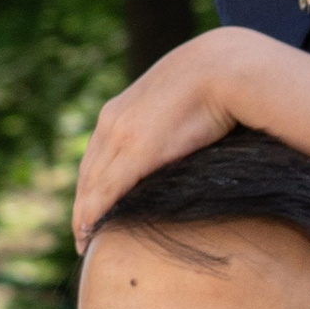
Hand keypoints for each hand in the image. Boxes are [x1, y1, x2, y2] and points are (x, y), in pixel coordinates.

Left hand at [70, 29, 269, 249]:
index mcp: (120, 109)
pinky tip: (88, 232)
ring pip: (89, 185)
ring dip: (83, 215)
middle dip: (82, 203)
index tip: (89, 207)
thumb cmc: (217, 82)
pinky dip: (92, 214)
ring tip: (84, 241)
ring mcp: (120, 135)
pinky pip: (105, 191)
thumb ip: (171, 122)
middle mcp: (111, 121)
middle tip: (82, 234)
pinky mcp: (136, 151)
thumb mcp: (179, 104)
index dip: (90, 184)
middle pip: (87, 173)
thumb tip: (184, 143)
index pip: (95, 155)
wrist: (227, 66)